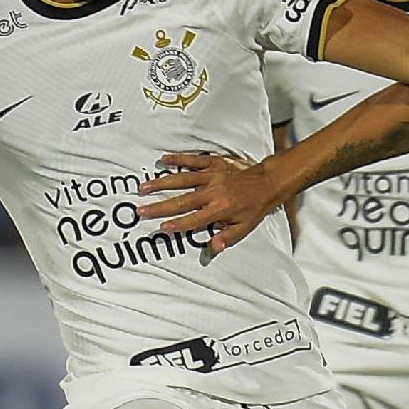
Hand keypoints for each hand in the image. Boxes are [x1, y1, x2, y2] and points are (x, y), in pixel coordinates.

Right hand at [137, 152, 275, 257]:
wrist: (267, 182)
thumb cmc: (253, 208)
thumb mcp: (244, 228)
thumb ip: (227, 237)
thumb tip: (213, 249)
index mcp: (221, 210)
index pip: (195, 219)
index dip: (178, 224)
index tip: (161, 227)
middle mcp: (214, 192)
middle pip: (182, 200)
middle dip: (160, 206)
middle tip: (141, 210)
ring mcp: (212, 176)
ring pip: (183, 179)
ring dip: (162, 183)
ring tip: (144, 187)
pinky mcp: (214, 163)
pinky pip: (194, 160)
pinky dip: (178, 159)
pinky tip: (163, 159)